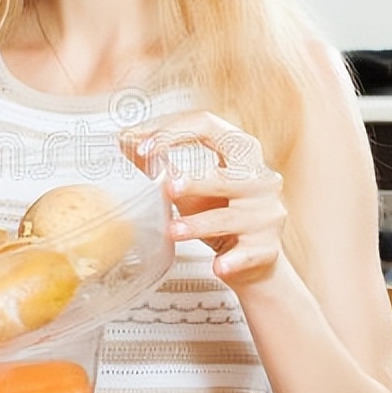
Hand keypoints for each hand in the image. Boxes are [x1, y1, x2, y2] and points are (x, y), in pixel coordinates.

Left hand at [123, 110, 285, 284]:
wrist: (250, 262)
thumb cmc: (217, 214)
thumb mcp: (189, 187)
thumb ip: (162, 164)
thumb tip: (125, 140)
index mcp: (241, 153)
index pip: (209, 126)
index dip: (174, 131)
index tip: (142, 145)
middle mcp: (260, 179)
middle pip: (229, 172)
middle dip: (197, 180)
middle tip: (167, 187)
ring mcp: (266, 214)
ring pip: (230, 217)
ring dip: (198, 224)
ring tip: (172, 231)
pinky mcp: (267, 248)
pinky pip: (246, 253)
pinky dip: (230, 260)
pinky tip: (217, 267)